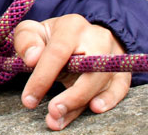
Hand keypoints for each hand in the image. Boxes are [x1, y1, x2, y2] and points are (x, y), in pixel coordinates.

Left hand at [13, 14, 129, 130]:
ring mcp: (113, 55)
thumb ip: (27, 41)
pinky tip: (94, 109)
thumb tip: (32, 58)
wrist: (80, 36)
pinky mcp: (121, 71)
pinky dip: (108, 100)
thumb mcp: (33, 31)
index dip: (43, 77)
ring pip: (102, 83)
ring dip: (81, 105)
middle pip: (90, 69)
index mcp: (72, 27)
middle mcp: (97, 38)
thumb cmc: (52, 37)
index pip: (59, 52)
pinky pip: (120, 88)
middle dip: (71, 96)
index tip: (29, 99)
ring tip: (59, 120)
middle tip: (52, 112)